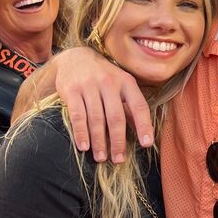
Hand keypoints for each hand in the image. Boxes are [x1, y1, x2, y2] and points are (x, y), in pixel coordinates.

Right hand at [16, 46, 152, 162]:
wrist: (75, 57)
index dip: (144, 125)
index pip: (138, 105)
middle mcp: (109, 82)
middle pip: (116, 117)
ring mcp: (89, 85)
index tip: (146, 144)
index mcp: (126, 81)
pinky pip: (78, 115)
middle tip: (118, 159)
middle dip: (118, 141)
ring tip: (101, 157)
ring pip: (96, 119)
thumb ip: (130, 106)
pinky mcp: (71, 90)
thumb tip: (142, 132)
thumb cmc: (103, 76)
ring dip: (99, 141)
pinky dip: (81, 133)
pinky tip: (84, 146)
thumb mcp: (120, 85)